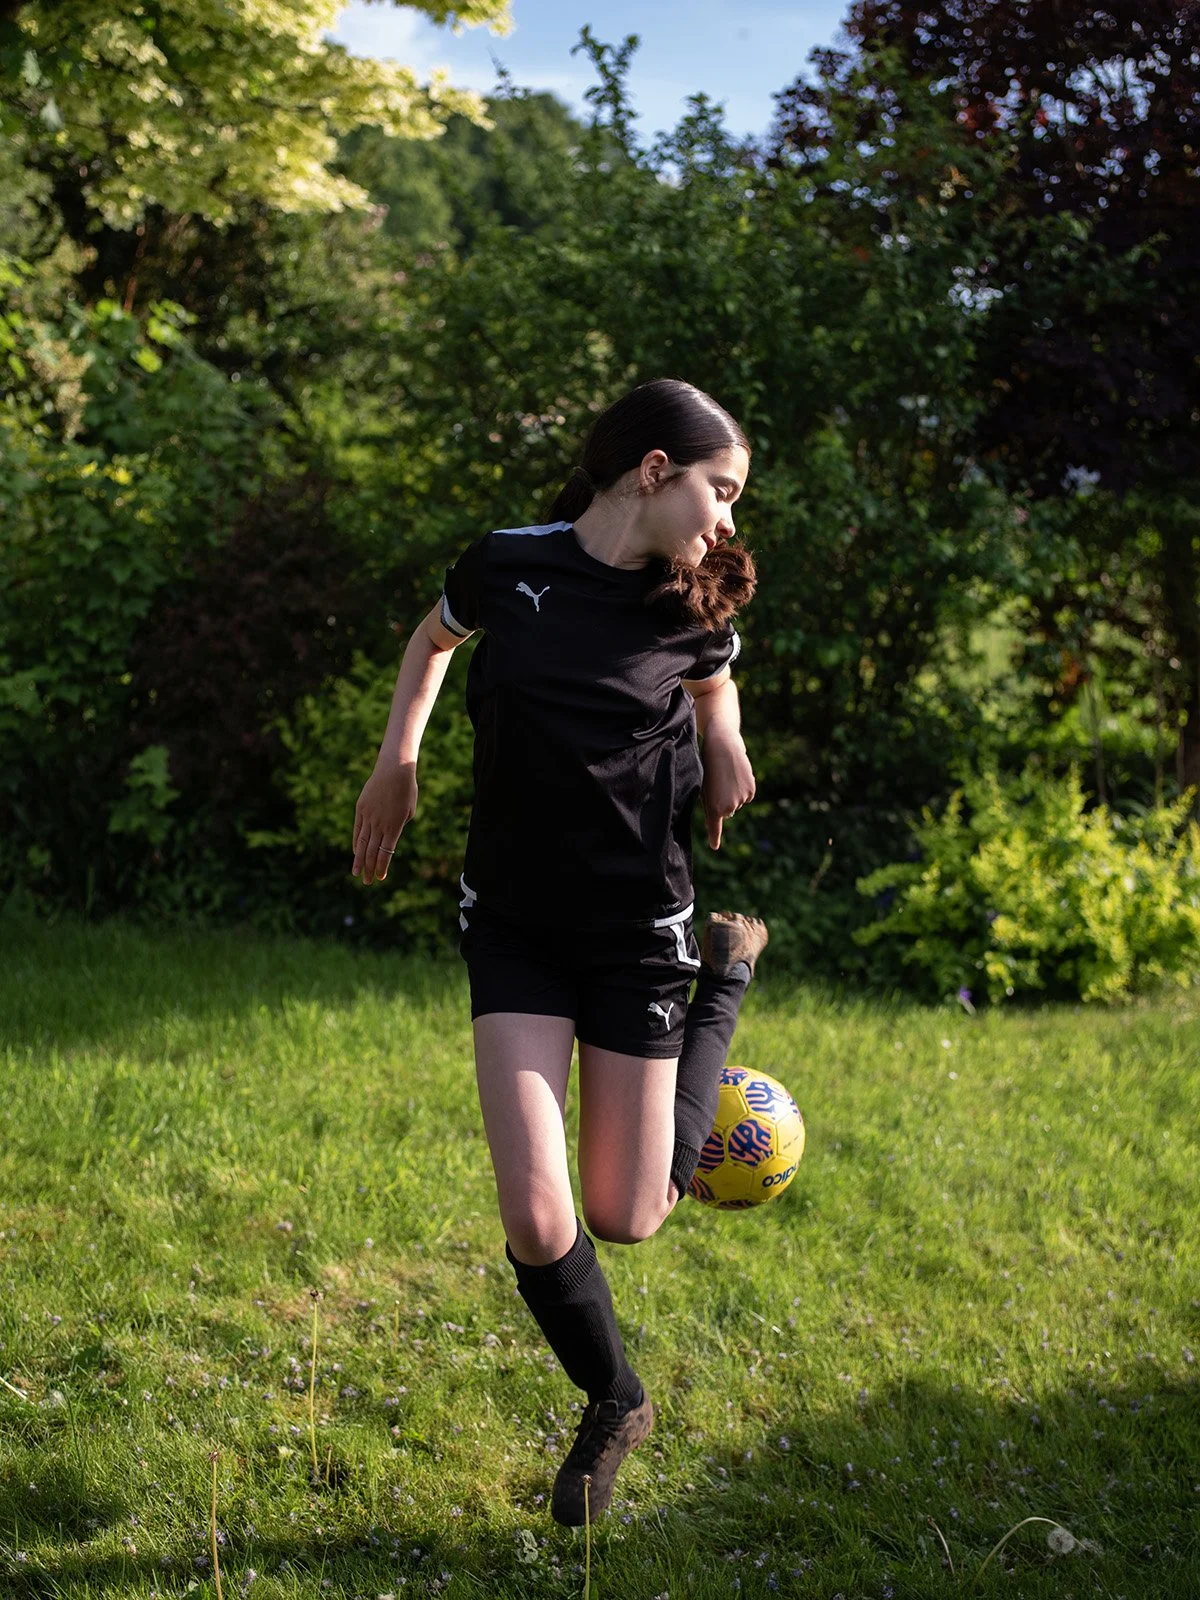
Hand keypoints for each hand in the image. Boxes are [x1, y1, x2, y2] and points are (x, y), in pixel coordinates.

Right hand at [352, 761, 417, 884]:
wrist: (394, 770)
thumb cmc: (407, 791)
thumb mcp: (409, 811)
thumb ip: (398, 827)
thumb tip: (387, 840)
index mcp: (395, 826)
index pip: (385, 853)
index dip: (382, 867)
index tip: (380, 878)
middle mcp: (380, 824)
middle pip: (372, 852)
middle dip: (370, 869)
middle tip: (367, 882)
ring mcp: (368, 816)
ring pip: (362, 843)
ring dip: (359, 860)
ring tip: (357, 873)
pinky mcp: (361, 809)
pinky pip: (358, 830)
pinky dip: (357, 843)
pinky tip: (356, 852)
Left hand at [701, 734, 755, 849]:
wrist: (723, 746)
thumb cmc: (708, 766)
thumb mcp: (704, 787)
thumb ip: (710, 805)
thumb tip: (721, 817)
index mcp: (713, 808)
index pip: (714, 827)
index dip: (714, 838)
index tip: (714, 846)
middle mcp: (728, 807)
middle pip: (726, 812)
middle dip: (722, 802)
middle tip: (716, 783)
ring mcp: (741, 800)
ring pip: (736, 803)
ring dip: (732, 793)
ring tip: (725, 776)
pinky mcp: (751, 791)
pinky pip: (745, 796)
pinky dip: (742, 788)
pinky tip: (736, 775)